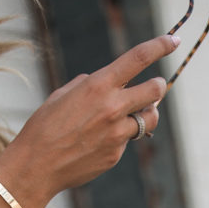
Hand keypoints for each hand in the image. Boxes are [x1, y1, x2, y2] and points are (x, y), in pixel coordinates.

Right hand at [0, 33, 177, 207]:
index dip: (160, 46)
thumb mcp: (64, 94)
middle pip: (155, 90)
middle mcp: (112, 108)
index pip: (138, 58)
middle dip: (158, 87)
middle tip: (155, 88)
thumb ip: (90, 84)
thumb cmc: (44, 126)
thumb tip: (110, 83)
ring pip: (149, 120)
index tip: (172, 40)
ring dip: (146, 114)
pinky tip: (98, 141)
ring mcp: (116, 134)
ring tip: (134, 115)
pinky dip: (120, 137)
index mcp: (98, 85)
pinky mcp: (115, 155)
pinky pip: (127, 140)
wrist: (36, 166)